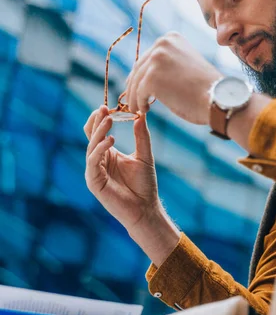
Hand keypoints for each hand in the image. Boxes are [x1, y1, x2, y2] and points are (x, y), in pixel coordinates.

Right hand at [84, 106, 179, 265]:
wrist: (145, 209)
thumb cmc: (145, 186)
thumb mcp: (144, 156)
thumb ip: (141, 136)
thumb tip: (140, 115)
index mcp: (108, 154)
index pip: (98, 132)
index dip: (101, 119)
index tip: (108, 106)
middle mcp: (99, 161)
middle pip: (91, 136)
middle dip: (97, 121)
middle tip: (105, 108)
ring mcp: (94, 172)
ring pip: (91, 147)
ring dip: (99, 132)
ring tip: (109, 120)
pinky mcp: (93, 182)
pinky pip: (92, 162)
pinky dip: (99, 150)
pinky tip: (109, 141)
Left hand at [126, 32, 221, 124]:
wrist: (218, 99)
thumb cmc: (207, 89)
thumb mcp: (186, 66)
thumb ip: (169, 65)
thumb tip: (151, 77)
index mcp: (171, 38)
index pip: (148, 56)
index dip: (141, 73)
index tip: (137, 85)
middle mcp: (161, 43)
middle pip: (139, 67)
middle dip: (134, 85)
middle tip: (132, 99)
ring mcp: (156, 59)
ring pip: (136, 82)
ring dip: (135, 97)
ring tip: (138, 109)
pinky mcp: (152, 77)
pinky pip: (139, 93)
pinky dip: (139, 103)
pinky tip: (144, 110)